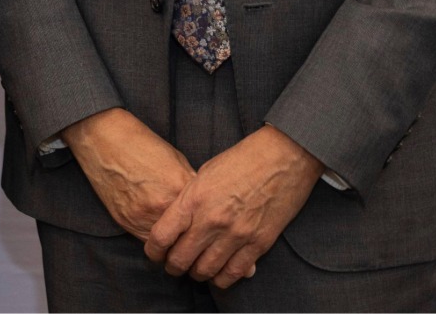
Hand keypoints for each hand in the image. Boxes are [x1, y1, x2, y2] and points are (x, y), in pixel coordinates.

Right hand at [62, 108, 196, 238]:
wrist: (102, 139)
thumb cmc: (139, 143)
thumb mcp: (175, 159)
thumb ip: (190, 185)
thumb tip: (202, 204)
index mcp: (180, 187)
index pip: (204, 217)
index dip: (207, 221)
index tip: (209, 224)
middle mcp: (162, 205)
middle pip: (188, 235)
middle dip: (193, 237)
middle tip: (198, 237)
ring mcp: (142, 216)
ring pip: (168, 246)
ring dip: (175, 244)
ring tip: (179, 237)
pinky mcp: (126, 222)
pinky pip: (148, 241)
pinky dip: (156, 239)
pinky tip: (160, 230)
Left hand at [144, 124, 323, 288]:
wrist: (283, 157)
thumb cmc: (241, 160)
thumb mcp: (204, 173)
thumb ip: (189, 200)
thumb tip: (177, 222)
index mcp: (193, 199)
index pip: (161, 236)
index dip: (153, 251)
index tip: (154, 253)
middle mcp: (211, 220)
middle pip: (180, 259)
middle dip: (173, 266)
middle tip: (174, 265)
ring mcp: (236, 235)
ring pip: (206, 271)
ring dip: (197, 274)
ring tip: (195, 269)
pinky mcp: (259, 244)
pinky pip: (234, 273)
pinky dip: (222, 279)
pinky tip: (218, 275)